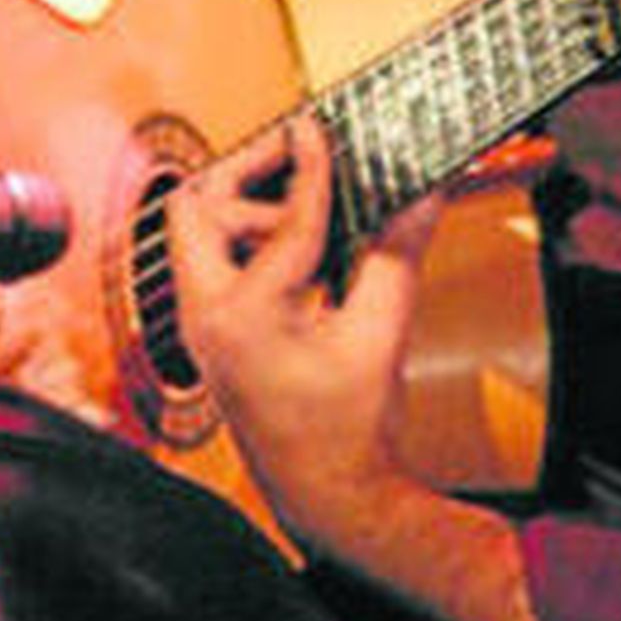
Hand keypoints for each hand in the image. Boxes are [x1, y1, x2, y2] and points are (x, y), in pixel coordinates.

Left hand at [167, 116, 439, 544]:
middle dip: (246, 173)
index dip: (307, 167)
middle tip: (298, 151)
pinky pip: (215, 262)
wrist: (327, 494)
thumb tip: (422, 194)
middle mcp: (206, 316)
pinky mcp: (212, 333)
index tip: (317, 127)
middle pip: (198, 209)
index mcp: (243, 315)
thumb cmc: (349, 429)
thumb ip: (397, 254)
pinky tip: (302, 238)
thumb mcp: (382, 333)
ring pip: (198, 233)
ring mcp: (201, 325)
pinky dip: (251, 239)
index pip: (281, 218)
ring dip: (246, 206)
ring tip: (307, 196)